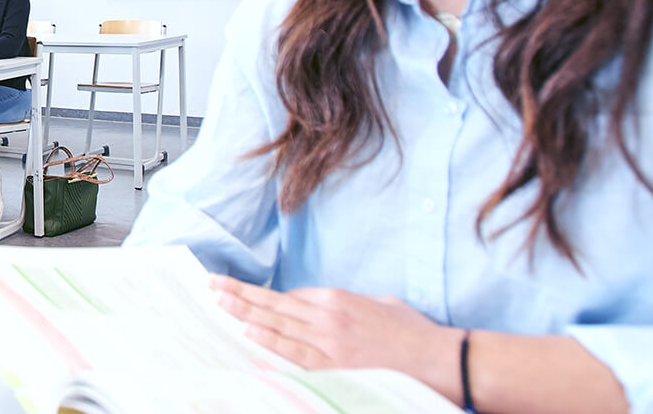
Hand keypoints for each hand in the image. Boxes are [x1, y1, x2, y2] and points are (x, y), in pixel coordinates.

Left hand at [209, 276, 462, 400]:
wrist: (439, 360)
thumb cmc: (414, 334)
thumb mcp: (381, 305)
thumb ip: (353, 304)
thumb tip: (332, 309)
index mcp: (339, 299)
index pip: (291, 297)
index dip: (264, 297)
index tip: (241, 292)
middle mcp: (328, 317)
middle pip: (274, 304)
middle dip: (241, 295)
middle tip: (212, 285)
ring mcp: (329, 342)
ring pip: (277, 325)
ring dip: (245, 313)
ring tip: (220, 304)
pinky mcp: (334, 366)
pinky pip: (294, 354)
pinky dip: (269, 342)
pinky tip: (248, 333)